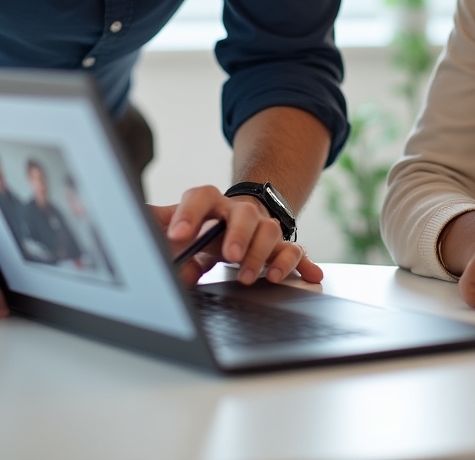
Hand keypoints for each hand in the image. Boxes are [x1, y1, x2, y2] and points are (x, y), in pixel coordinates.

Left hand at [151, 185, 323, 287]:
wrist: (232, 222)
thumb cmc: (200, 231)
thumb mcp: (177, 232)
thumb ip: (164, 240)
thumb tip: (167, 259)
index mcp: (211, 204)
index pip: (200, 197)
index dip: (189, 214)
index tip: (176, 236)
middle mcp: (239, 213)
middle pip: (244, 214)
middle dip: (238, 235)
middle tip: (229, 256)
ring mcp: (262, 227)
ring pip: (271, 230)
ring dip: (262, 254)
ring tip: (249, 278)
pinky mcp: (279, 247)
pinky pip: (294, 250)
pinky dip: (300, 264)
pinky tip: (311, 277)